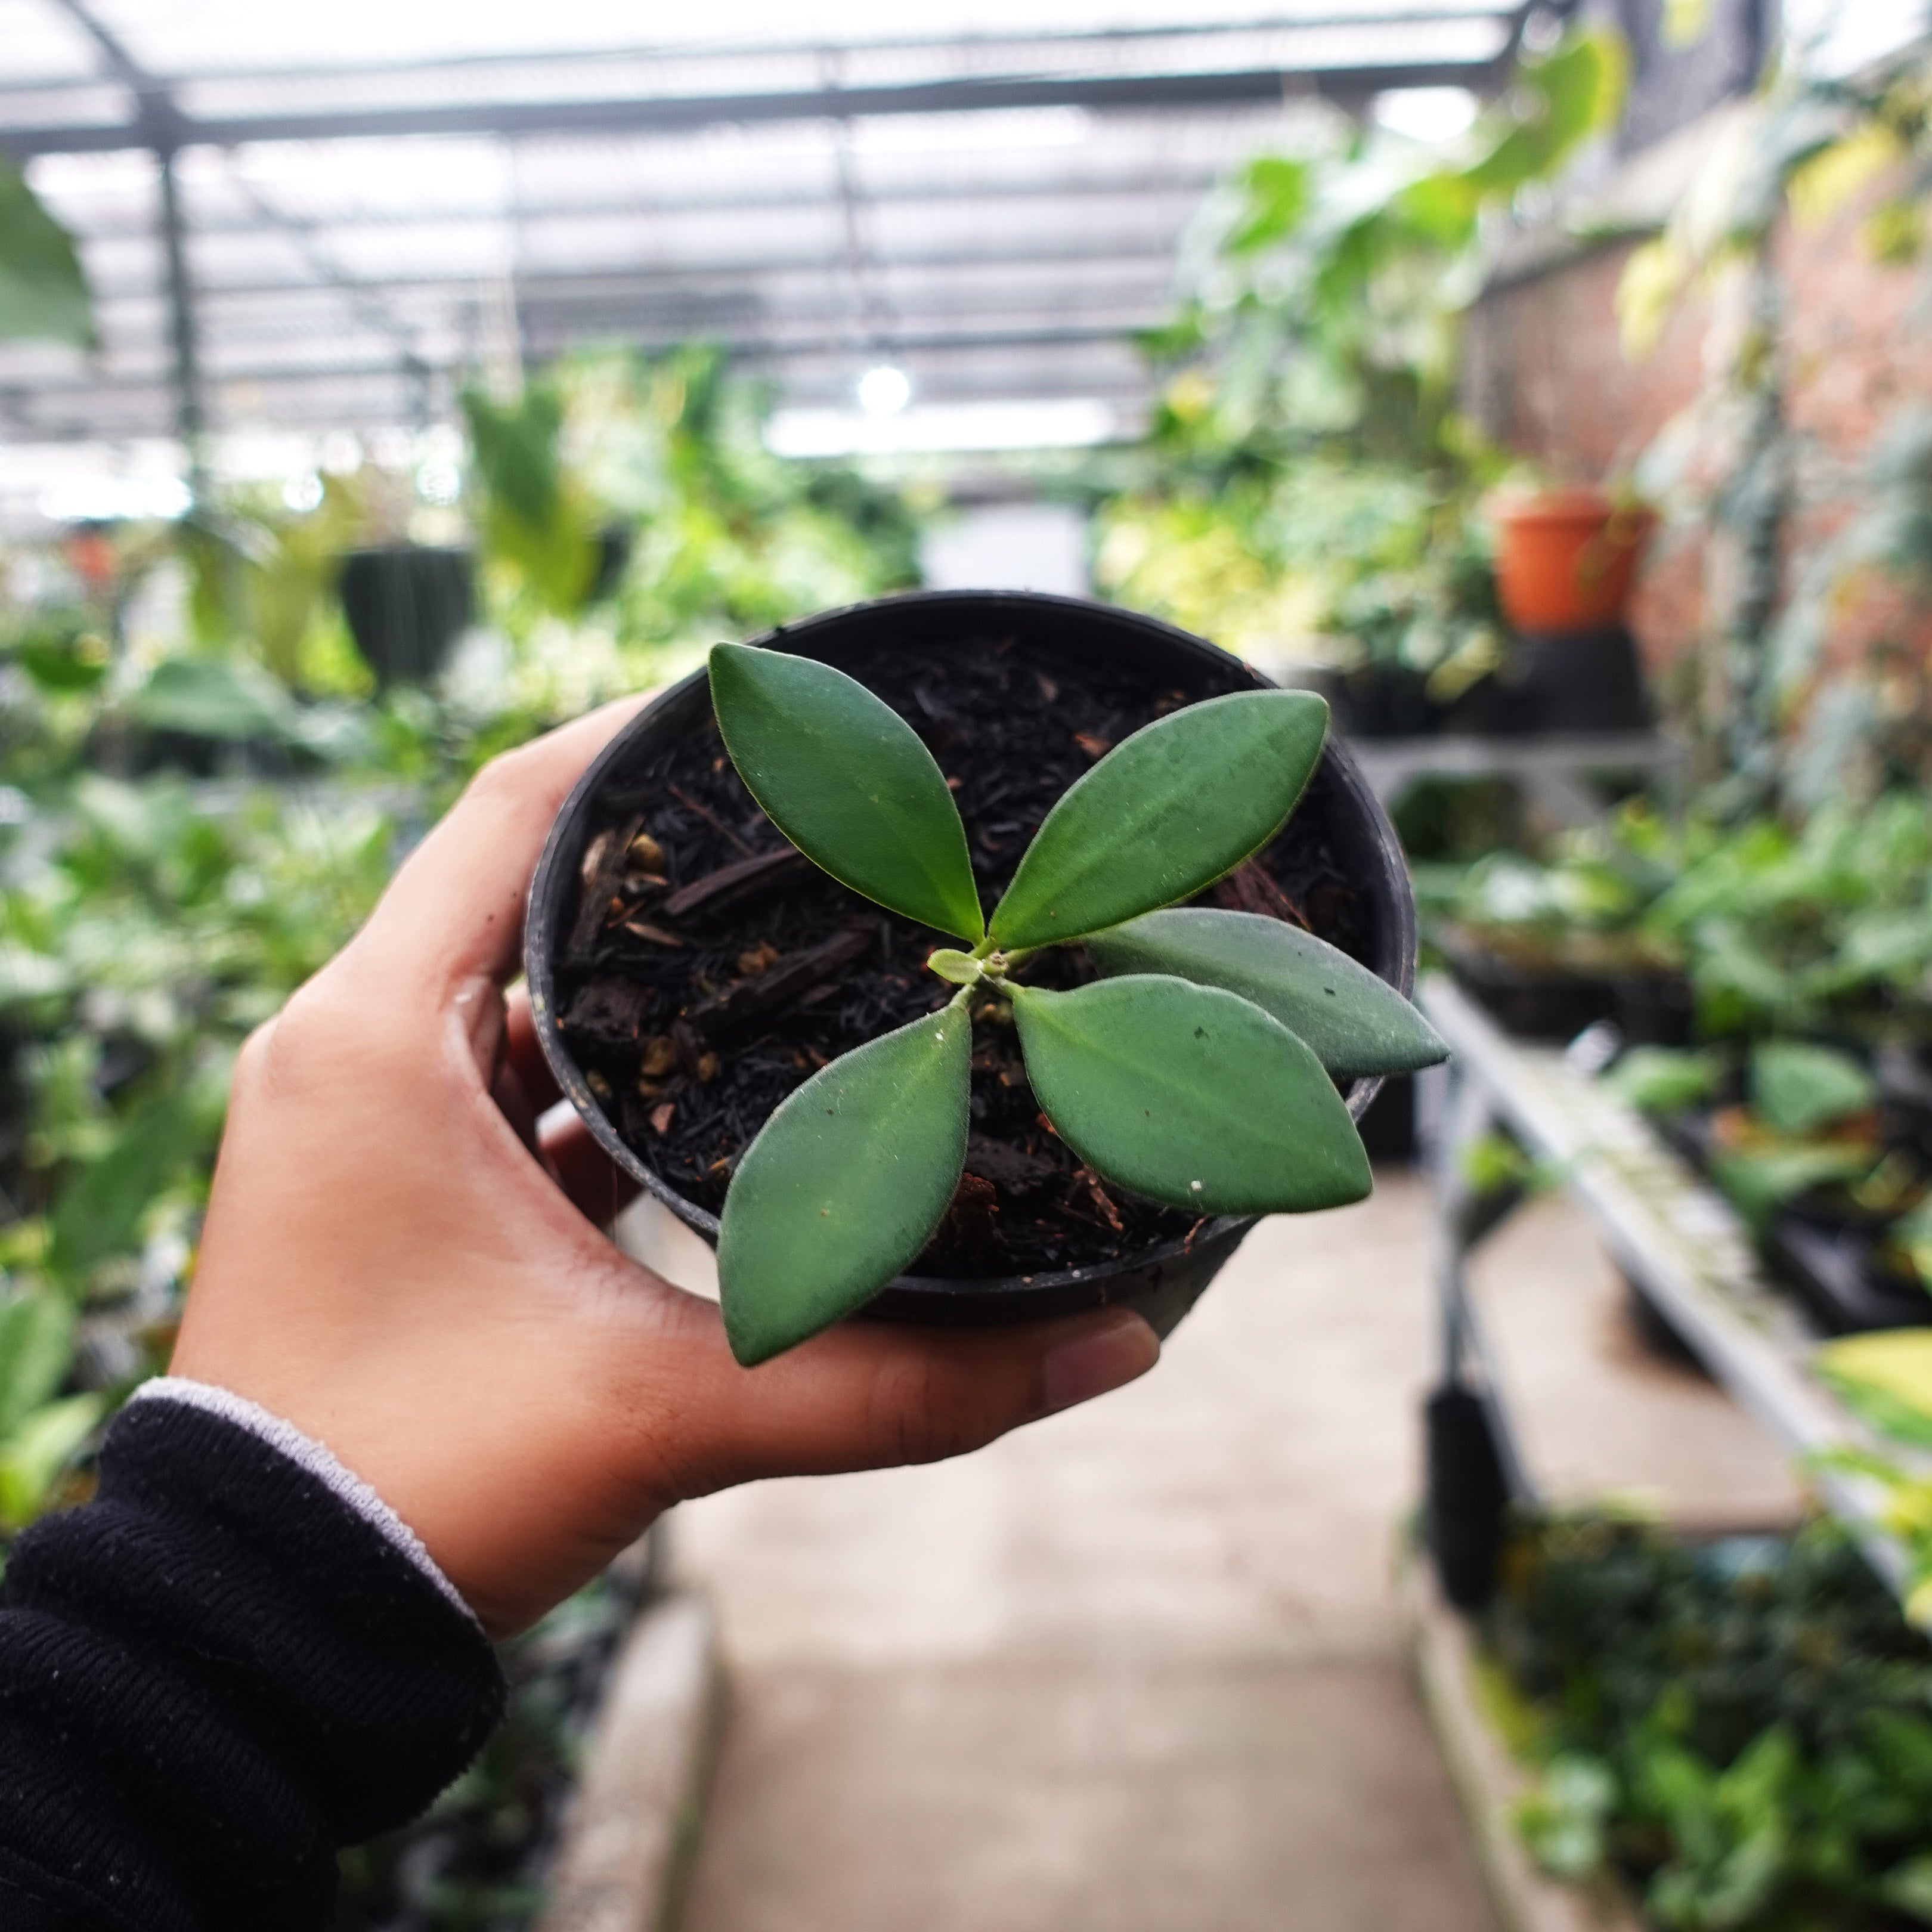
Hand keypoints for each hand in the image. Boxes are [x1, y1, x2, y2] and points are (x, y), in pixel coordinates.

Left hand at [171, 701, 1158, 1633]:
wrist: (272, 1621)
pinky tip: (709, 1087)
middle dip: (661, 858)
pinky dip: (596, 1065)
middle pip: (517, 881)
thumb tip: (1107, 1344)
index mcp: (376, 1040)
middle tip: (807, 825)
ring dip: (632, 970)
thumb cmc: (418, 1488)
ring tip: (779, 941)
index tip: (765, 705)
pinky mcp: (391, 1187)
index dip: (635, 738)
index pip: (510, 809)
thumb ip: (893, 1382)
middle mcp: (352, 1052)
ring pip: (514, 988)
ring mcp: (363, 1121)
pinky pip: (500, 1076)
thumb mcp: (665, 1412)